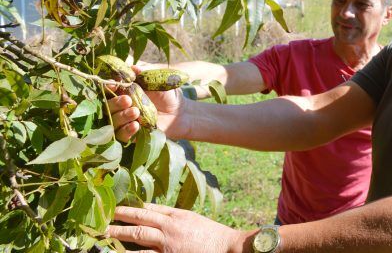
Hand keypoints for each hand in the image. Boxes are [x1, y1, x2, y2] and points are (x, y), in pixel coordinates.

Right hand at [107, 66, 187, 141]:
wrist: (181, 113)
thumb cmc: (168, 94)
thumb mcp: (159, 81)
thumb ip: (146, 73)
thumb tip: (133, 67)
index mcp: (124, 91)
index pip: (108, 89)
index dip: (107, 87)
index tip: (114, 84)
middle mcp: (120, 107)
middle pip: (107, 106)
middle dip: (115, 103)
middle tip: (128, 100)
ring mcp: (125, 122)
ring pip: (112, 122)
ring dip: (121, 116)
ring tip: (136, 112)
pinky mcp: (131, 135)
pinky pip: (121, 136)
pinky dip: (126, 131)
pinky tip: (136, 125)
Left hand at [107, 203, 246, 252]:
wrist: (228, 247)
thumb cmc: (213, 235)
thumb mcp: (192, 220)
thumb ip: (175, 218)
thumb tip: (156, 215)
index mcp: (176, 215)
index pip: (149, 207)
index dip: (131, 205)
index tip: (117, 203)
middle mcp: (170, 226)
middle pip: (139, 218)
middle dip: (120, 215)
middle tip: (101, 214)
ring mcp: (168, 243)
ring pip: (138, 236)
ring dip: (119, 234)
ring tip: (102, 233)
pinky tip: (119, 252)